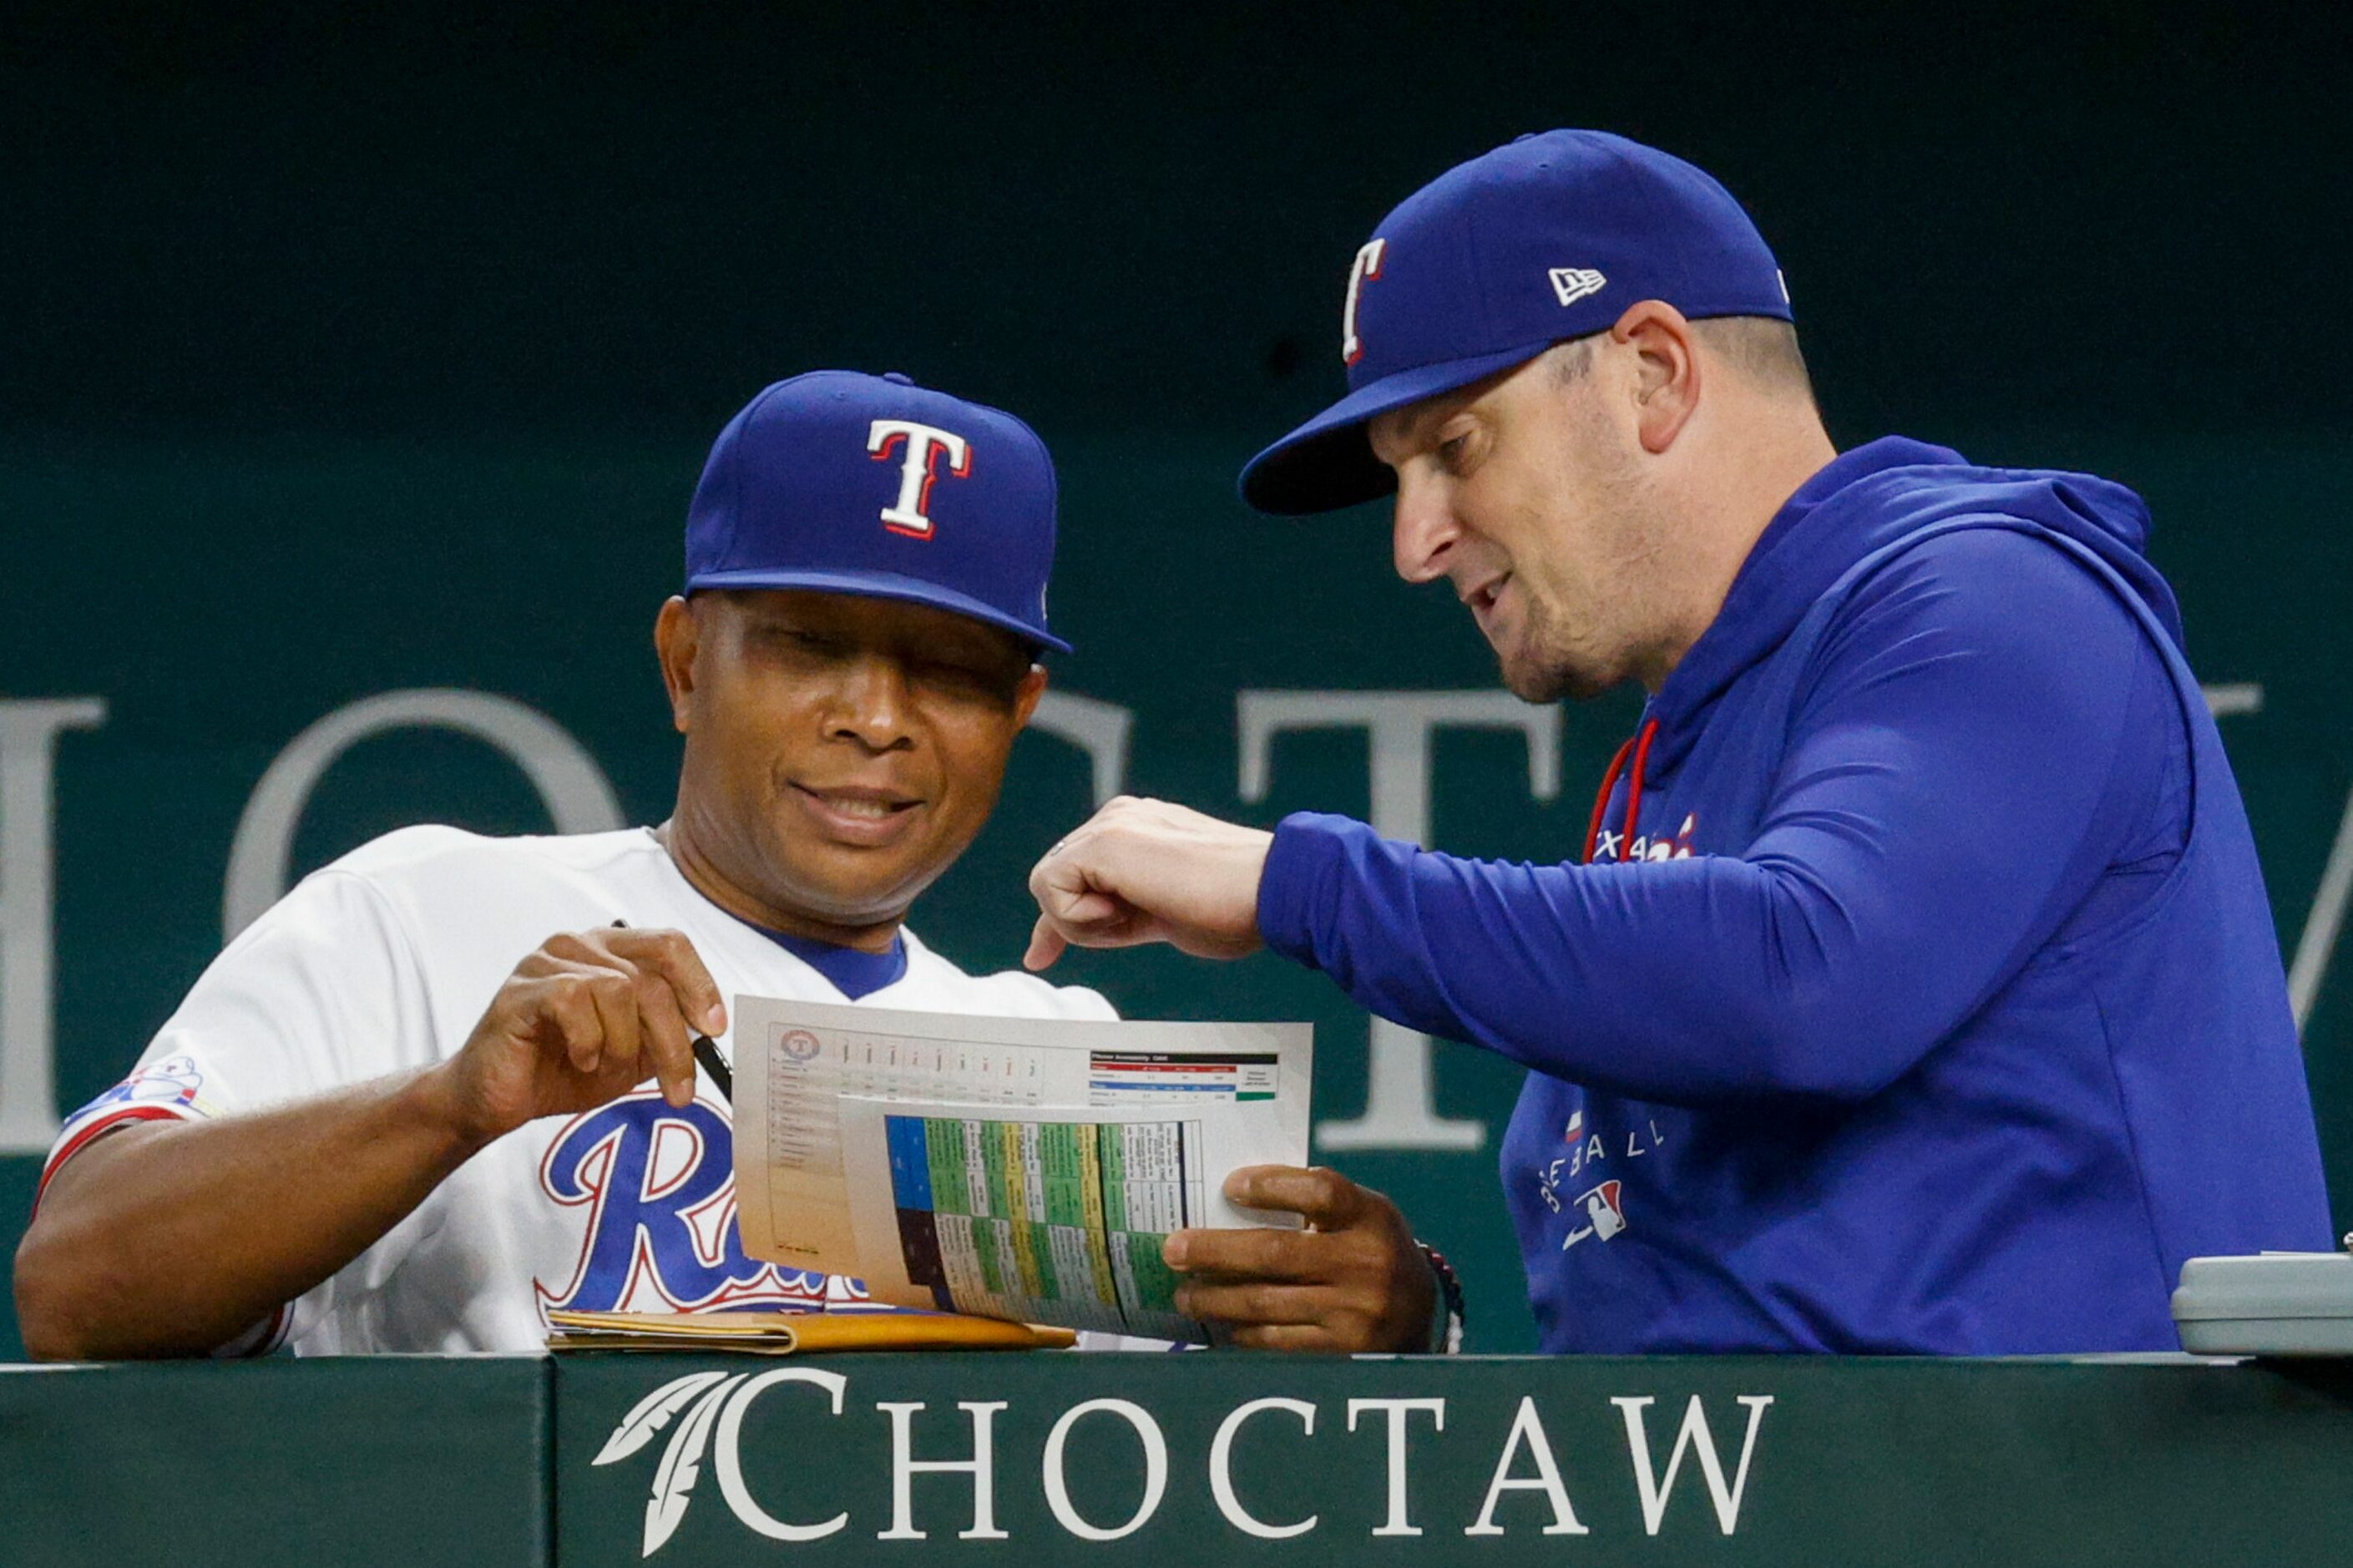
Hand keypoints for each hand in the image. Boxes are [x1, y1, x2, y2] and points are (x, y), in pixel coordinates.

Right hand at [428, 927, 726, 1146]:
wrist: (494, 1100)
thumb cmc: (561, 1070)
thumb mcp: (630, 1055)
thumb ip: (665, 1035)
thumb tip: (708, 1029)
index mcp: (610, 950)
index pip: (670, 945)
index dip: (700, 984)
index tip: (716, 1028)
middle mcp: (580, 944)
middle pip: (652, 977)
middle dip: (673, 1041)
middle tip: (680, 1089)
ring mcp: (546, 961)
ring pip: (619, 990)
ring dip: (624, 1044)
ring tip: (604, 1068)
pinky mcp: (520, 989)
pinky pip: (575, 1000)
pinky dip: (588, 1040)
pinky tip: (579, 1059)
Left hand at [1024, 796, 1272, 969]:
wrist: (1274, 889)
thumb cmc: (1235, 907)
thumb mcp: (1159, 913)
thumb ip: (1115, 914)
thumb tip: (1070, 939)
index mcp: (1137, 827)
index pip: (1074, 873)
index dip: (1059, 918)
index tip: (1041, 956)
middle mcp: (1119, 817)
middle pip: (1056, 881)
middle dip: (1077, 922)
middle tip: (1128, 928)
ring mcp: (1111, 824)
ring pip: (1048, 885)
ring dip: (1085, 921)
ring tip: (1137, 917)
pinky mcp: (1104, 842)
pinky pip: (1050, 889)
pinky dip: (1079, 916)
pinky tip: (1125, 910)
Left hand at [1164, 1165, 1436, 1352]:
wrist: (1422, 1317)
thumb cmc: (1372, 1251)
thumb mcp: (1361, 1216)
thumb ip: (1312, 1204)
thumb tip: (1229, 1199)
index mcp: (1371, 1216)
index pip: (1319, 1191)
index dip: (1271, 1185)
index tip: (1229, 1185)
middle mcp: (1366, 1263)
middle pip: (1275, 1253)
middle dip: (1215, 1251)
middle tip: (1173, 1250)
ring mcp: (1355, 1313)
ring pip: (1266, 1305)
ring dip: (1216, 1299)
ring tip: (1185, 1294)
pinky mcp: (1344, 1354)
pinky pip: (1277, 1343)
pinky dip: (1243, 1334)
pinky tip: (1221, 1326)